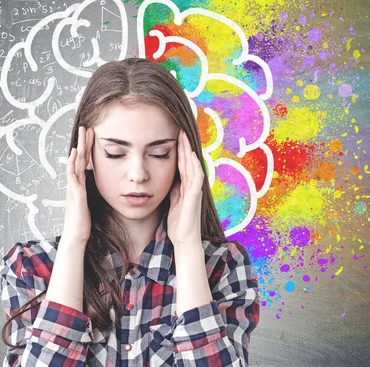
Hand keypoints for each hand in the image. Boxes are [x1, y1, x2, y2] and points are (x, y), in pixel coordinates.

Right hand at [63, 126, 93, 243]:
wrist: (76, 236)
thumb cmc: (83, 222)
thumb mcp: (88, 203)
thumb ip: (89, 193)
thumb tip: (94, 186)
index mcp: (79, 185)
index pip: (83, 163)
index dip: (87, 149)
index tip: (92, 136)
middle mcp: (74, 184)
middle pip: (78, 159)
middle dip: (83, 143)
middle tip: (87, 127)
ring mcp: (73, 188)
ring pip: (75, 163)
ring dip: (78, 147)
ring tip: (82, 134)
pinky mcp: (75, 194)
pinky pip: (72, 176)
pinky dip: (72, 164)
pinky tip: (73, 154)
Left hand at [167, 129, 203, 245]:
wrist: (184, 240)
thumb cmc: (179, 223)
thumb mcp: (173, 202)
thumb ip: (175, 190)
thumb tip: (172, 179)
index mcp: (186, 187)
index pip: (182, 165)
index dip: (179, 151)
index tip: (175, 136)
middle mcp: (192, 187)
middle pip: (188, 162)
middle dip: (184, 146)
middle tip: (180, 129)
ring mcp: (194, 191)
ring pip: (193, 167)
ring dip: (189, 152)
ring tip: (184, 137)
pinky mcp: (194, 198)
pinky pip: (196, 179)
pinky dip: (195, 168)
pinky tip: (193, 158)